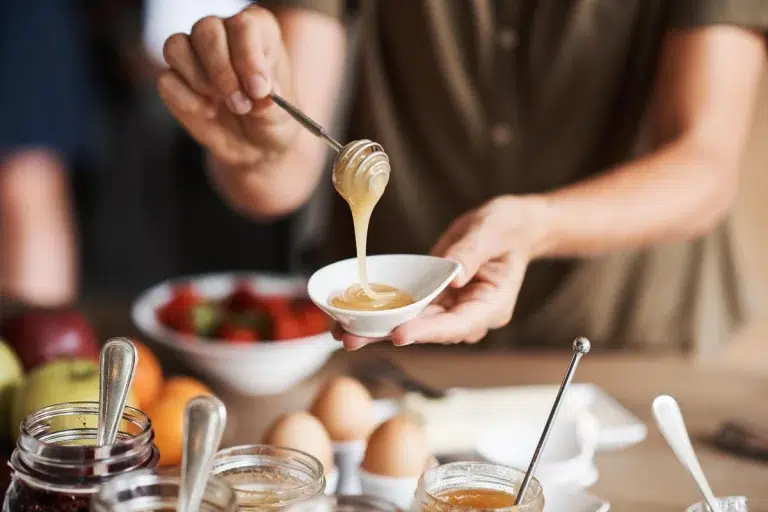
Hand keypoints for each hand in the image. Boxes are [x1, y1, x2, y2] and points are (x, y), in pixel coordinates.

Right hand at [156, 5, 296, 168]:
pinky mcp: (174, 80)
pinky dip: (186, 100)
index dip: (248, 57)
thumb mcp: (281, 115)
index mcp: (257, 31)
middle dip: (222, 71)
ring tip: (222, 106)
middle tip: (240, 104)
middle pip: (206, 30)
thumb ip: (271, 101)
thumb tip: (259, 91)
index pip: (243, 26)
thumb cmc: (271, 121)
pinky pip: (166, 80)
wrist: (255, 148)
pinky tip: (208, 111)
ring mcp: (193, 55)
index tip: (258, 89)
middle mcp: (222, 34)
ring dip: (199, 80)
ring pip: (176, 46)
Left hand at [333, 196, 549, 349]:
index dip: (428, 332)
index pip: (457, 325)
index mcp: (491, 306)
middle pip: (428, 331)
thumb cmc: (507, 227)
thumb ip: (472, 252)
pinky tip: (351, 315)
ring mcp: (450, 309)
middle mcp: (469, 314)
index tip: (401, 334)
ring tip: (341, 333)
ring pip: (412, 324)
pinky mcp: (434, 299)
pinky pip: (407, 309)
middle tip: (352, 339)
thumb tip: (452, 276)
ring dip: (378, 330)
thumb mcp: (492, 231)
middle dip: (390, 335)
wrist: (508, 227)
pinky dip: (381, 313)